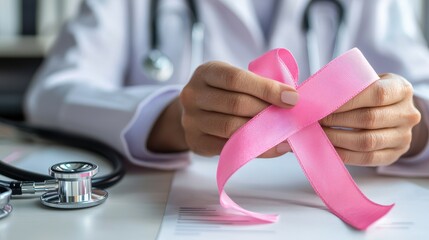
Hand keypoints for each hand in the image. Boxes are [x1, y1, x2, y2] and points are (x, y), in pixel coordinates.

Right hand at [180, 61, 298, 156]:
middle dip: (267, 111)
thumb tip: (293, 99)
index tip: (292, 98)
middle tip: (291, 118)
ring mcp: (191, 120)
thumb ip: (258, 85)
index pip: (236, 79)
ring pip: (231, 128)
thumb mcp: (234, 80)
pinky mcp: (195, 142)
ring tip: (286, 134)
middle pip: (235, 104)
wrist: (195, 112)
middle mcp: (193, 94)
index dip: (266, 88)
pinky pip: (228, 148)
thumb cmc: (224, 93)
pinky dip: (256, 149)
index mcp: (206, 72)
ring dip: (262, 131)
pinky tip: (275, 147)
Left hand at [320, 73, 420, 165]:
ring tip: (318, 133)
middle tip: (315, 119)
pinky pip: (367, 158)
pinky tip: (328, 147)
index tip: (323, 104)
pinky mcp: (394, 155)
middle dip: (337, 120)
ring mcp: (403, 137)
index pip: (377, 94)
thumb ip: (349, 85)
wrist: (393, 112)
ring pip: (367, 142)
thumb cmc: (373, 94)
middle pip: (369, 119)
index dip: (348, 100)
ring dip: (337, 138)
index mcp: (402, 89)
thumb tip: (311, 94)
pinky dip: (344, 154)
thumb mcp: (369, 81)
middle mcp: (407, 114)